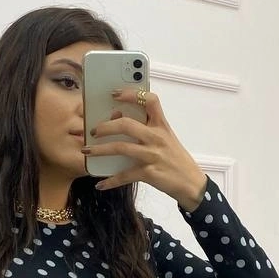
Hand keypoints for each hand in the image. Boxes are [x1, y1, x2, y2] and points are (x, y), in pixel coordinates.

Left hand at [85, 89, 207, 207]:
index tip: (114, 93)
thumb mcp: (165, 139)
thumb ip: (146, 128)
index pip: (150, 100)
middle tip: (94, 130)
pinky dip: (110, 181)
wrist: (191, 183)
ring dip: (100, 150)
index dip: (131, 94)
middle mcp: (157, 137)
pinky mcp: (149, 173)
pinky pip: (124, 175)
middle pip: (126, 124)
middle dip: (105, 126)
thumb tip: (117, 119)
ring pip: (120, 148)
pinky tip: (100, 184)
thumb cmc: (176, 159)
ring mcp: (152, 155)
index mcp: (161, 125)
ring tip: (87, 151)